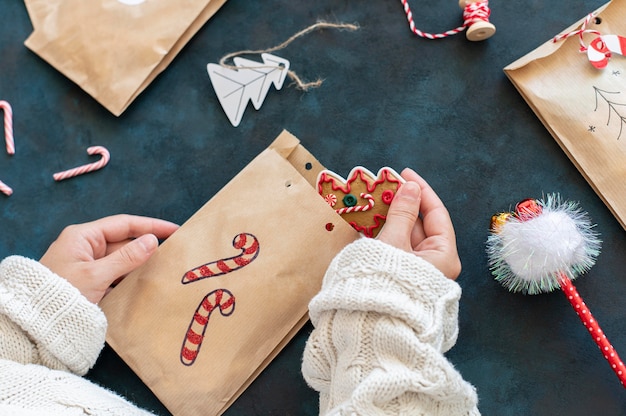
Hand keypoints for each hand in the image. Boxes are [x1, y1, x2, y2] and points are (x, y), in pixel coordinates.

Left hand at [40, 214, 178, 302]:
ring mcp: (86, 264)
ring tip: (164, 268)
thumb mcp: (97, 275)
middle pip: (123, 241)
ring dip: (139, 264)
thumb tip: (152, 241)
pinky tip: (144, 283)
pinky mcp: (89, 281)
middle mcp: (85, 246)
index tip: (174, 230)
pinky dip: (129, 278)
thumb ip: (127, 257)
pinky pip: (114, 274)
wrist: (36, 326)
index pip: (123, 224)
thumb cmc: (62, 296)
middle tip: (173, 252)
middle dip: (146, 247)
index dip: (150, 226)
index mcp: (83, 236)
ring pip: (120, 259)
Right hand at [377, 168, 460, 279]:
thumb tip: (410, 187)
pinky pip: (399, 250)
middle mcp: (436, 264)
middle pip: (422, 225)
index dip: (420, 190)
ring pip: (409, 237)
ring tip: (377, 201)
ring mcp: (420, 272)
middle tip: (385, 185)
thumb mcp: (393, 242)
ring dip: (394, 218)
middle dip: (404, 204)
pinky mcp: (404, 278)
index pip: (436, 214)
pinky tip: (373, 222)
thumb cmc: (386, 281)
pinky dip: (388, 234)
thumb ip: (402, 213)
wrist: (372, 324)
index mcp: (444, 255)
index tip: (404, 173)